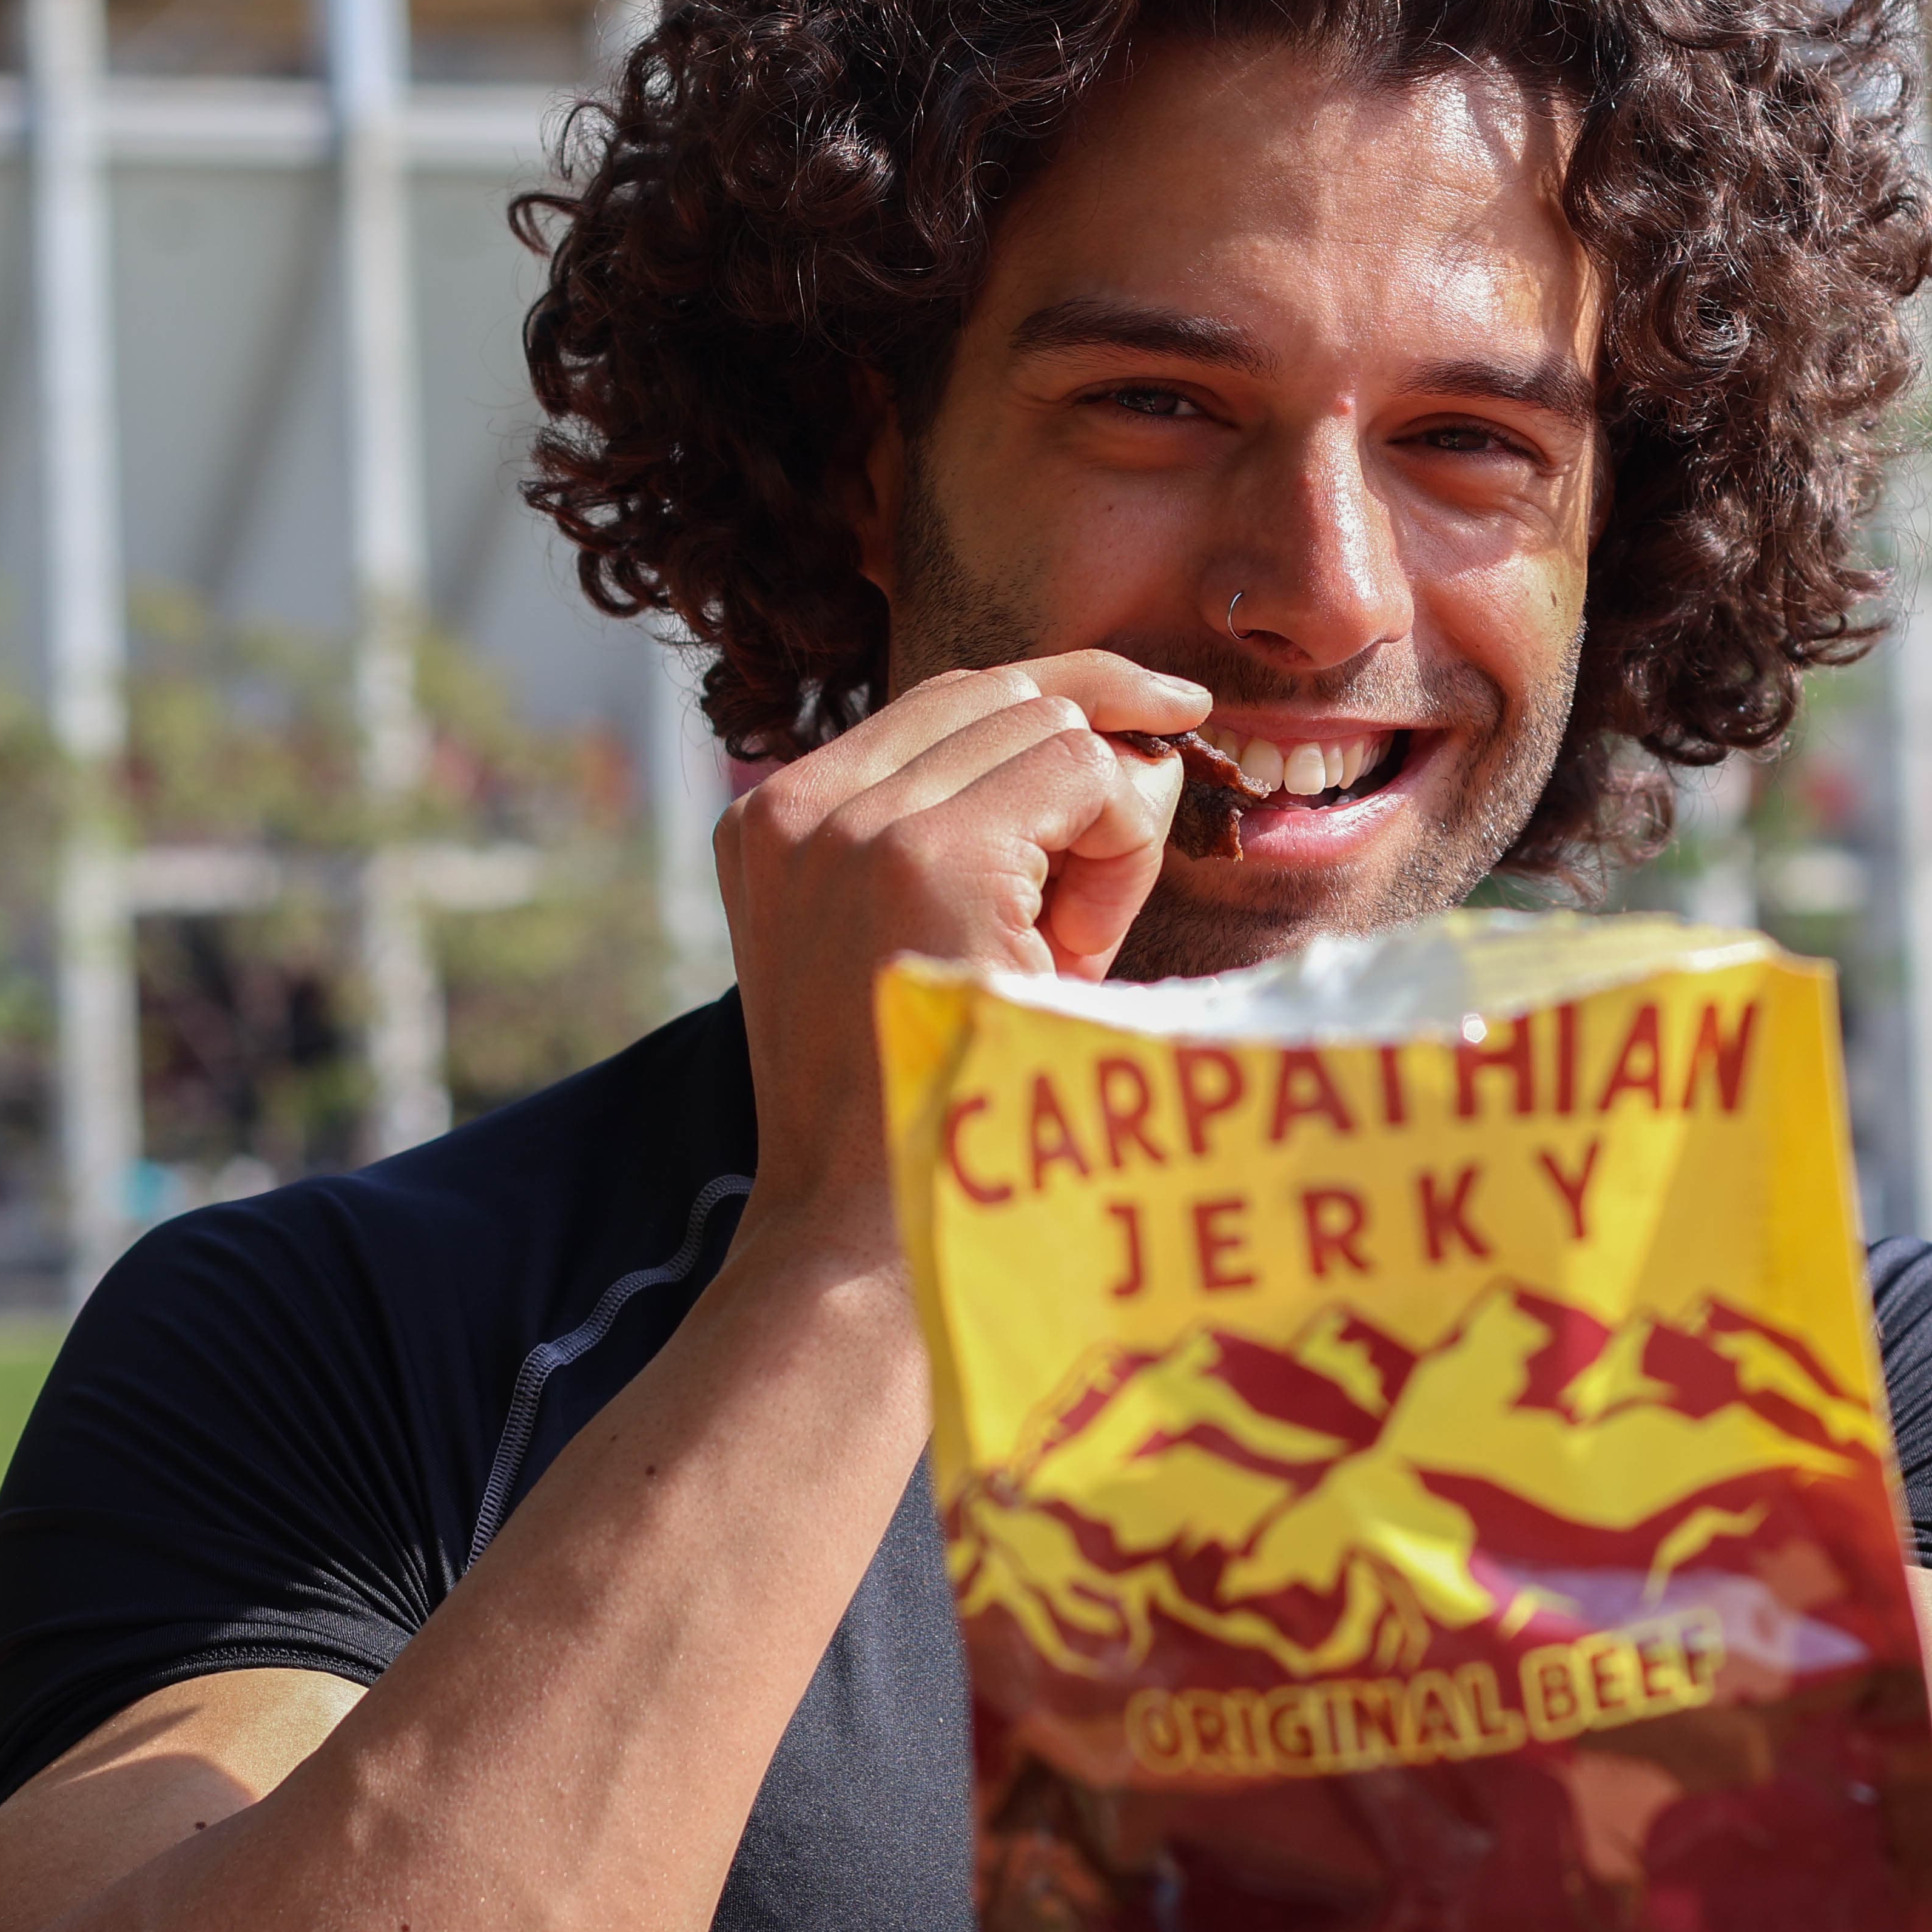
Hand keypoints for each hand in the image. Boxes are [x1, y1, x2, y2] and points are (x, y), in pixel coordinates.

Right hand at [715, 653, 1207, 1248]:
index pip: (947, 698)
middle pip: (1004, 692)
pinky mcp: (923, 858)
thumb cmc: (927, 1104)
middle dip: (1087, 772)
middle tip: (1097, 905)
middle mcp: (798, 802)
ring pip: (1051, 725)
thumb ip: (986, 834)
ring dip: (1105, 822)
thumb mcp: (931, 940)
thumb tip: (1130, 736)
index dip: (1061, 713)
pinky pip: (1084, 772)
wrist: (865, 1239)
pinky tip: (1083, 941)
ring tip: (1068, 945)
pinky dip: (1122, 843)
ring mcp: (854, 825)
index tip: (1153, 729)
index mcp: (778, 819)